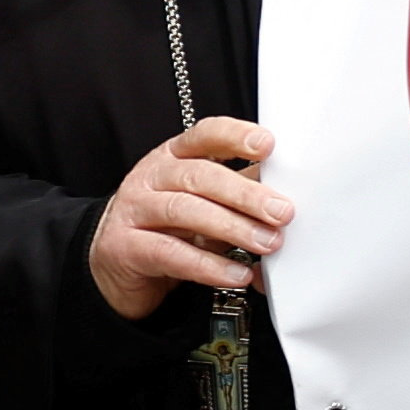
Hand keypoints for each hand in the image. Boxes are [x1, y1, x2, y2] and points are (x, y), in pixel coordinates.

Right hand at [91, 116, 291, 322]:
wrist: (118, 262)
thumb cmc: (171, 225)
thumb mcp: (207, 201)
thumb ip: (242, 191)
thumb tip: (291, 192)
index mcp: (175, 156)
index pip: (205, 135)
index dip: (235, 136)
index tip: (267, 145)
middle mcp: (152, 176)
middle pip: (200, 176)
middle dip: (245, 194)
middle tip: (283, 212)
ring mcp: (134, 209)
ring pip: (184, 211)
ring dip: (232, 228)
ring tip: (267, 244)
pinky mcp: (125, 246)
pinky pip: (170, 253)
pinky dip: (208, 265)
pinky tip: (237, 274)